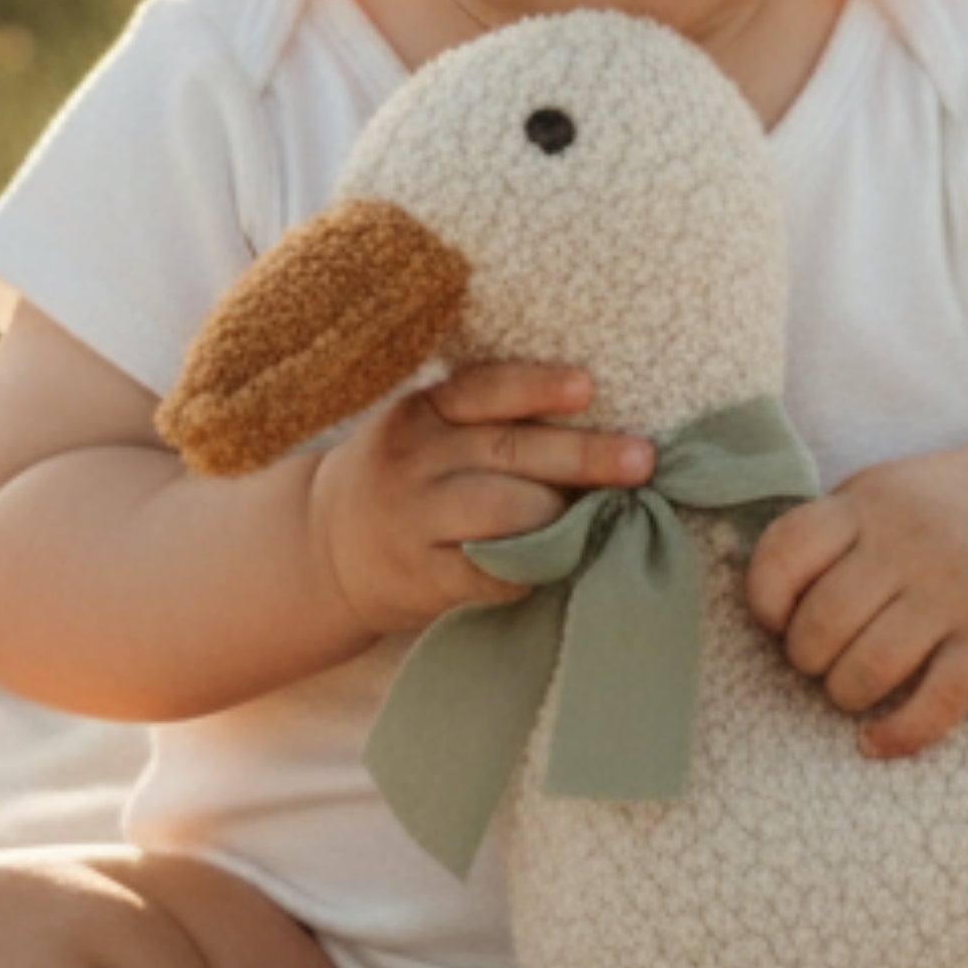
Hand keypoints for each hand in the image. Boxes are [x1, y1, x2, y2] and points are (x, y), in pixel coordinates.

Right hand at [306, 363, 654, 643]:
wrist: (325, 548)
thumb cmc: (409, 479)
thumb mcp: (428, 433)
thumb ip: (491, 425)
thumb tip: (600, 427)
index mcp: (422, 412)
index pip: (483, 390)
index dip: (536, 389)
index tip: (588, 389)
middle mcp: (414, 459)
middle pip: (510, 451)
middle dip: (584, 457)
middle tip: (641, 461)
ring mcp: (414, 520)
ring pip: (505, 512)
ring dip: (564, 515)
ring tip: (609, 516)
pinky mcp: (421, 578)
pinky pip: (492, 573)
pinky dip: (535, 568)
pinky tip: (567, 564)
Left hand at [741, 446, 967, 759]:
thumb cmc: (931, 514)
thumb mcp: (875, 495)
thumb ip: (822, 534)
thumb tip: (759, 606)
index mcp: (867, 506)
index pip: (786, 550)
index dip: (765, 598)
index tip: (776, 619)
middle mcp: (909, 545)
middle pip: (824, 621)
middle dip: (807, 657)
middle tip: (819, 658)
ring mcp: (954, 592)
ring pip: (872, 668)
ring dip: (845, 694)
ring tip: (850, 688)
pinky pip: (938, 703)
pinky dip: (899, 735)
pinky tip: (875, 743)